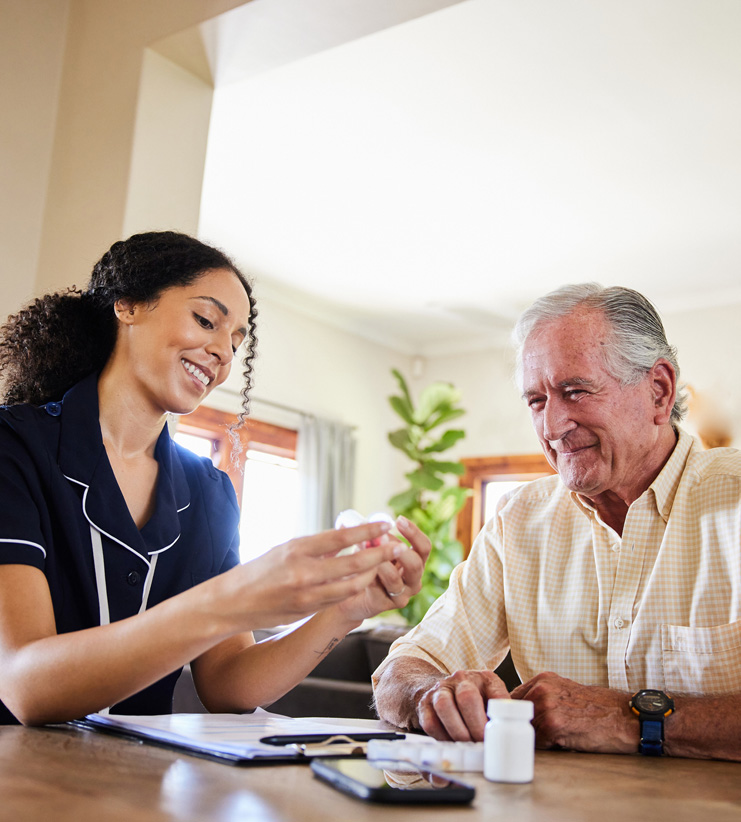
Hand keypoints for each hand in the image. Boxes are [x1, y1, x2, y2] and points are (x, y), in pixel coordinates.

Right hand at [218, 522, 397, 630]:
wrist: (233, 602)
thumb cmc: (260, 570)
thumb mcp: (286, 549)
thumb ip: (316, 548)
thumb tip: (346, 540)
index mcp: (297, 549)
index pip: (340, 537)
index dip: (367, 530)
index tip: (385, 523)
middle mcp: (303, 572)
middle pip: (353, 563)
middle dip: (380, 554)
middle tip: (397, 546)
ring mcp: (307, 595)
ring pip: (352, 585)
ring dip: (372, 575)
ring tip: (386, 564)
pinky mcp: (308, 611)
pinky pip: (339, 599)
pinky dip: (355, 589)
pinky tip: (365, 581)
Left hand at [335, 516, 431, 621]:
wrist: (350, 595)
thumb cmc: (366, 567)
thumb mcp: (376, 549)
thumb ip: (377, 537)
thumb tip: (368, 522)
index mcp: (415, 564)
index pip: (424, 548)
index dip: (414, 533)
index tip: (399, 519)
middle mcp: (412, 581)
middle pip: (416, 565)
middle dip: (398, 550)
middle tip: (382, 538)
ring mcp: (400, 596)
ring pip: (395, 579)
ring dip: (379, 562)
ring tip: (364, 548)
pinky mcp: (383, 605)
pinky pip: (377, 590)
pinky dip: (367, 575)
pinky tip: (356, 566)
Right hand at [415, 669, 509, 740]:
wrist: (444, 690)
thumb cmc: (476, 703)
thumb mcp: (492, 703)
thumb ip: (502, 718)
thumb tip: (514, 745)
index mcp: (485, 679)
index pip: (496, 693)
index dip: (499, 714)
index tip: (501, 732)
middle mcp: (462, 679)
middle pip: (467, 697)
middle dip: (476, 725)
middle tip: (482, 744)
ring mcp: (442, 689)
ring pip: (445, 706)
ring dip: (457, 731)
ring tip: (466, 747)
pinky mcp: (425, 703)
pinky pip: (430, 721)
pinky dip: (441, 737)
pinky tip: (451, 745)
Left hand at [511, 672, 637, 753]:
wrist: (627, 717)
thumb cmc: (600, 709)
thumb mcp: (566, 693)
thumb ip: (543, 698)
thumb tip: (521, 715)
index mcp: (543, 679)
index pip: (512, 699)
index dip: (515, 716)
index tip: (520, 725)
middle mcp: (542, 688)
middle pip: (515, 715)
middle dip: (525, 728)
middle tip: (544, 735)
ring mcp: (546, 705)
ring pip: (526, 730)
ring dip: (539, 739)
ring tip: (560, 737)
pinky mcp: (554, 724)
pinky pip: (538, 743)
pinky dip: (549, 747)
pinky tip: (566, 742)